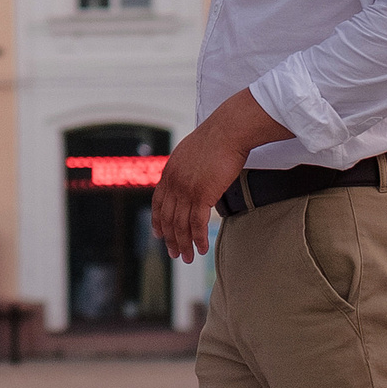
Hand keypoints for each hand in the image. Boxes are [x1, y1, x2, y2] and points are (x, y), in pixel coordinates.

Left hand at [150, 93, 293, 261]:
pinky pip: (197, 224)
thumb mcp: (192, 152)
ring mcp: (186, 189)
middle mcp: (174, 182)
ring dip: (184, 244)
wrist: (229, 130)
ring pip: (180, 225)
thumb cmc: (217, 138)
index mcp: (169, 171)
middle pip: (167, 218)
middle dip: (170, 239)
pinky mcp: (202, 194)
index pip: (158, 202)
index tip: (159, 234)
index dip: (157, 221)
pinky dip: (198, 239)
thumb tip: (191, 175)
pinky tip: (202, 249)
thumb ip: (187, 167)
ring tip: (188, 257)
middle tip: (175, 253)